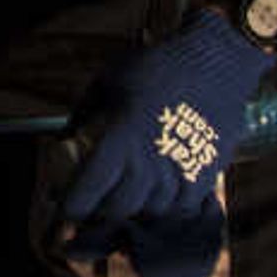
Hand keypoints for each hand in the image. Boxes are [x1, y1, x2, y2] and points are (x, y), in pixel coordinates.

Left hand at [56, 11, 276, 234]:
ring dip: (136, 210)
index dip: (72, 208)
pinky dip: (167, 208)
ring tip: (128, 198)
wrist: (215, 62)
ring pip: (150, 213)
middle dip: (101, 214)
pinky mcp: (206, 175)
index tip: (66, 209)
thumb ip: (83, 116)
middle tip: (95, 207)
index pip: (87, 193)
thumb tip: (61, 141)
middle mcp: (148, 164)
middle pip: (117, 211)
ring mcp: (180, 173)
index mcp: (119, 140)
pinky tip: (159, 195)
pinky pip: (182, 209)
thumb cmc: (155, 67)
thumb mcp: (107, 82)